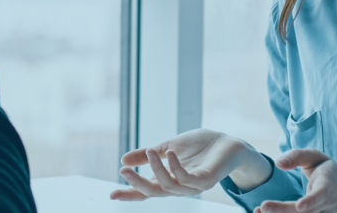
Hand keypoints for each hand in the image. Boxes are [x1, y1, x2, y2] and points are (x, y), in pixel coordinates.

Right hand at [110, 129, 269, 200]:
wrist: (225, 141)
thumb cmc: (198, 145)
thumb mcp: (166, 146)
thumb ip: (147, 154)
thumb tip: (123, 159)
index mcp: (168, 179)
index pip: (146, 190)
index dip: (129, 194)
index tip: (111, 195)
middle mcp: (179, 186)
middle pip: (154, 192)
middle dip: (137, 184)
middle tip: (124, 171)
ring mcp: (193, 186)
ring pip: (169, 186)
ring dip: (156, 169)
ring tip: (150, 152)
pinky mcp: (206, 180)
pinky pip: (188, 180)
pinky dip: (176, 168)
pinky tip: (169, 154)